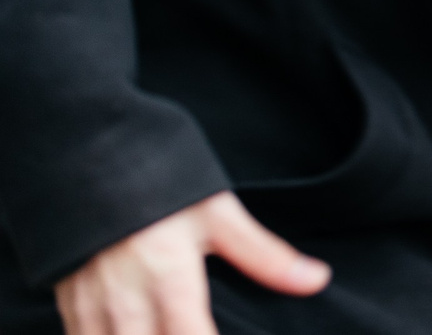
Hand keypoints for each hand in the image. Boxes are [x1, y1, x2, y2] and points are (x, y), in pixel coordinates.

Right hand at [55, 193, 328, 334]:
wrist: (89, 158)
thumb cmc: (161, 185)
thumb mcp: (218, 215)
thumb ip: (264, 256)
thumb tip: (317, 280)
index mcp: (170, 281)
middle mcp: (126, 304)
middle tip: (196, 326)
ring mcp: (91, 311)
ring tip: (169, 326)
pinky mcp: (70, 309)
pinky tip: (138, 330)